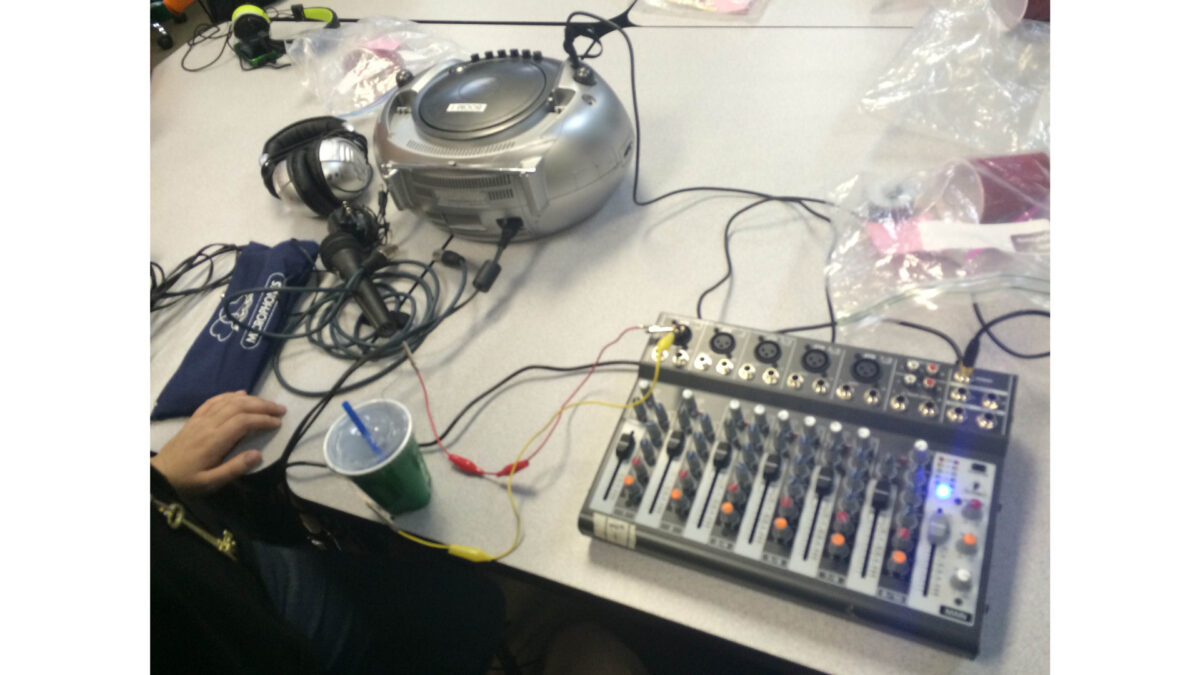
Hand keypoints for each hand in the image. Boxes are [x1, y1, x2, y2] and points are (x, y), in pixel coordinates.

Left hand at [152, 391, 286, 495]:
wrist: (158, 475)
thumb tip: (258, 454)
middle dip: (262, 405)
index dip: (262, 419)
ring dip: (250, 399)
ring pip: (228, 401)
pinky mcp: (194, 419)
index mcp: (214, 440)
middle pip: (238, 406)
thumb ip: (234, 469)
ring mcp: (200, 419)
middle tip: (280, 409)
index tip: (278, 423)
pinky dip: (229, 395)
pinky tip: (241, 394)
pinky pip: (214, 401)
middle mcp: (208, 425)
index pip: (243, 422)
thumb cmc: (186, 481)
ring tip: (267, 403)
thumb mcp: (210, 483)